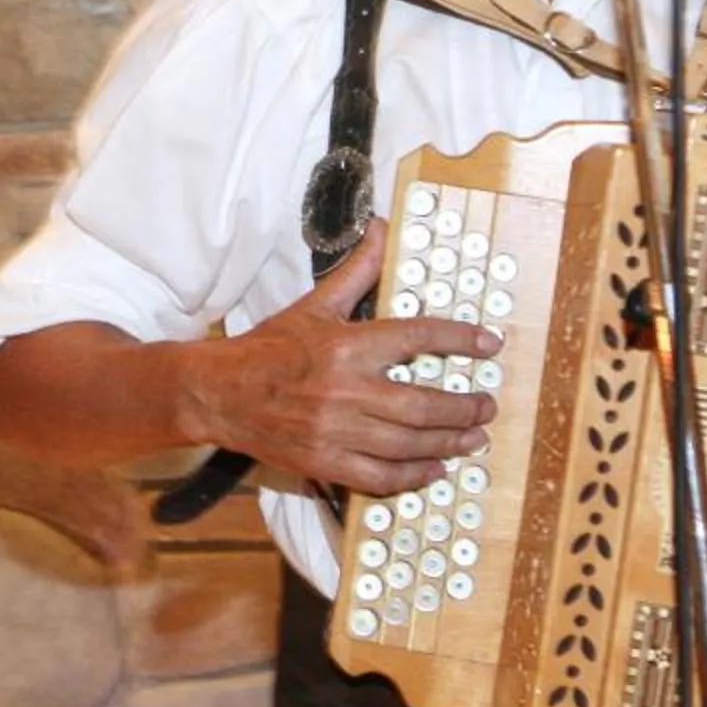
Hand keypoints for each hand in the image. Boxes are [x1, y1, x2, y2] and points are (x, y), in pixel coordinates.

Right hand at [168, 227, 498, 498]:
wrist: (217, 394)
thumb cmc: (267, 349)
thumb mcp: (312, 306)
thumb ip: (355, 273)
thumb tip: (381, 230)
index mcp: (345, 346)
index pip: (418, 338)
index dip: (460, 340)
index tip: (489, 344)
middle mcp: (345, 390)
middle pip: (424, 403)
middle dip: (465, 407)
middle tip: (486, 405)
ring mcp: (335, 431)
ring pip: (409, 443)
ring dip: (449, 442)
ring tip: (472, 438)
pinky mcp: (325, 462)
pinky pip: (381, 476)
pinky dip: (413, 475)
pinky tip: (433, 469)